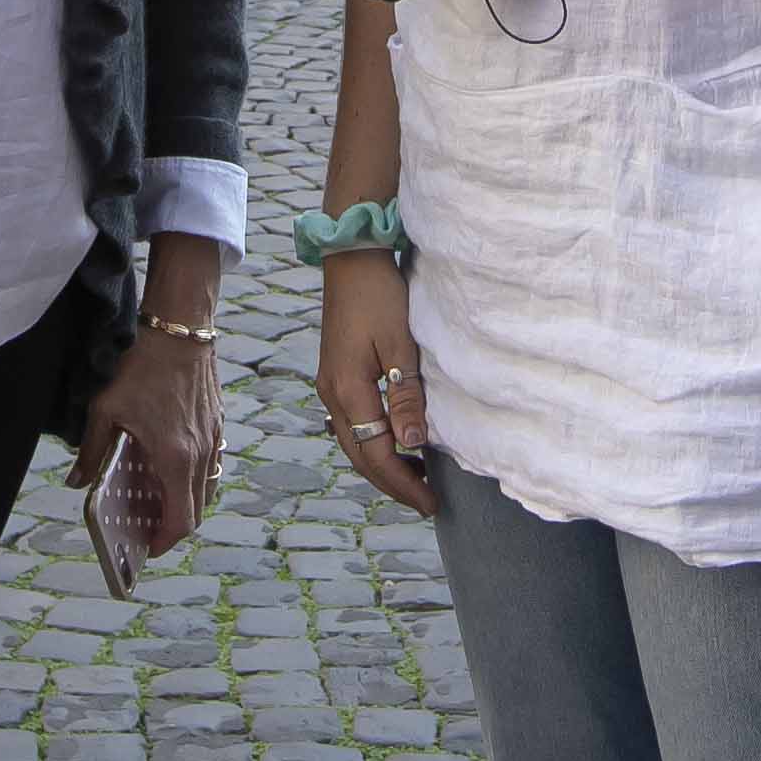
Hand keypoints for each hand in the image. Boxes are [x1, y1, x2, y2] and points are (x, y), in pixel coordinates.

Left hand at [72, 327, 218, 565]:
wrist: (179, 327)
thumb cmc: (142, 366)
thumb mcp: (106, 410)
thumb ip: (92, 452)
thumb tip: (76, 483)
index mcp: (175, 458)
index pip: (181, 520)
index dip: (164, 541)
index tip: (145, 547)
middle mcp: (200, 454)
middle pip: (196, 511)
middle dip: (172, 527)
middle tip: (146, 529)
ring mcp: (213, 439)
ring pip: (206, 489)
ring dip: (185, 503)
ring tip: (156, 502)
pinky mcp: (217, 424)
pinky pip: (211, 465)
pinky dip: (194, 478)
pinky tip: (170, 468)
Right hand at [314, 254, 435, 517]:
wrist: (351, 258)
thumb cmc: (380, 295)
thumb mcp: (401, 344)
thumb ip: (407, 396)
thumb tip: (413, 444)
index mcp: (348, 390)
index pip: (376, 454)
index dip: (404, 482)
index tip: (431, 502)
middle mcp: (332, 394)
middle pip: (360, 456)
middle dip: (392, 483)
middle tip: (426, 501)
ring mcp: (329, 385)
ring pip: (354, 443)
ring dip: (382, 465)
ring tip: (416, 478)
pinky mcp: (335, 375)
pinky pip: (353, 424)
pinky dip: (373, 443)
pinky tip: (396, 443)